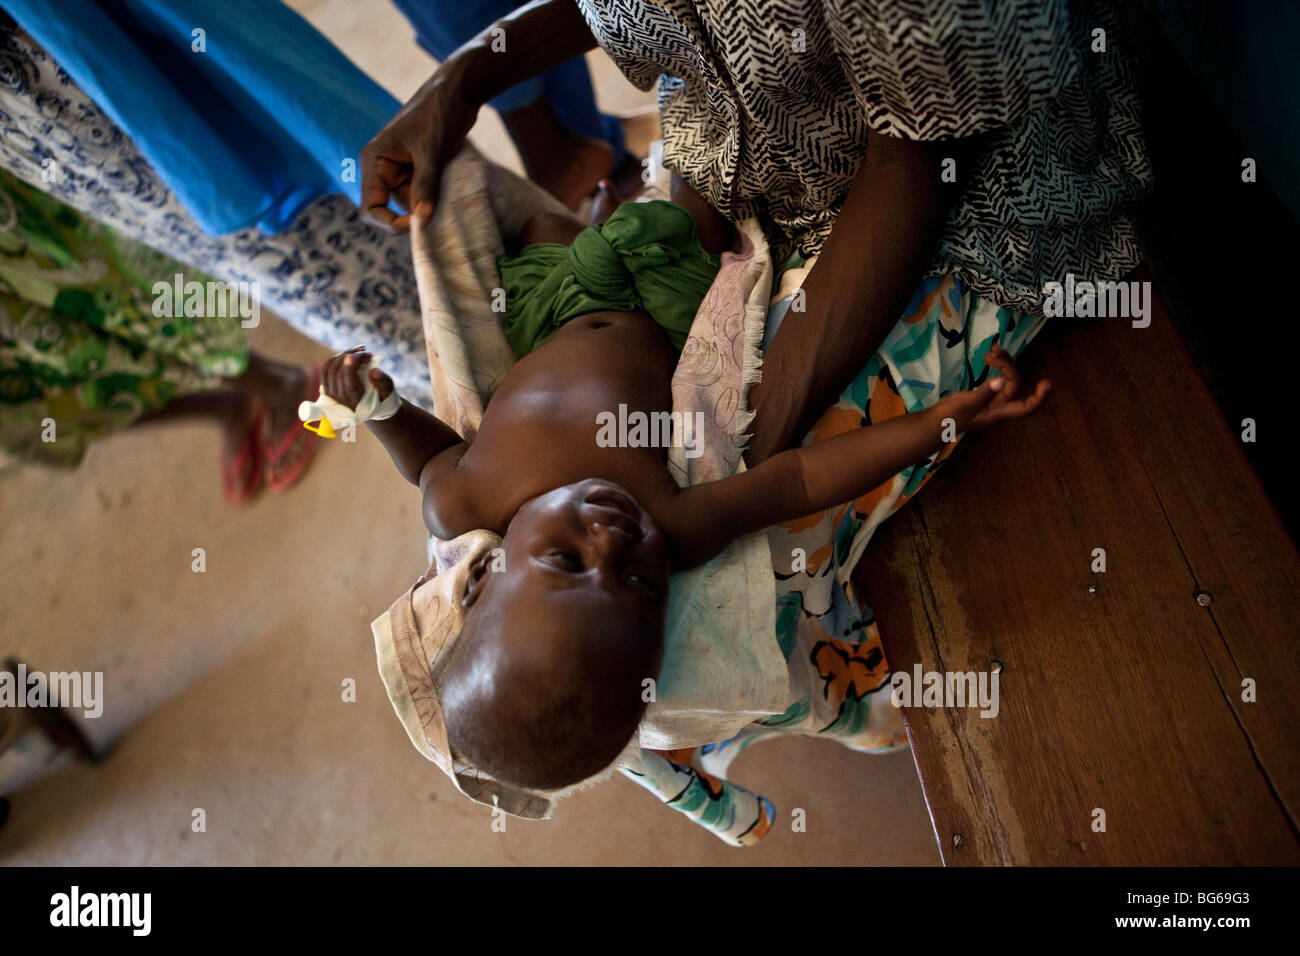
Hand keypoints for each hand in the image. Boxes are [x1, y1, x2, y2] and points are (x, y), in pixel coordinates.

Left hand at [322, 346, 394, 409]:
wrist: (373, 406)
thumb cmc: (382, 398)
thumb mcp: (388, 393)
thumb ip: (384, 384)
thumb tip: (374, 370)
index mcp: (357, 403)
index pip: (349, 384)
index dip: (352, 366)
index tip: (364, 353)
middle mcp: (342, 400)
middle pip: (338, 373)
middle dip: (350, 356)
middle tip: (364, 350)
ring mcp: (332, 395)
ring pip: (331, 369)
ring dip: (343, 355)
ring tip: (358, 350)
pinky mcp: (328, 388)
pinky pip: (326, 369)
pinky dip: (336, 358)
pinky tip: (348, 354)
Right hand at [359, 68, 477, 233]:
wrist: (459, 91)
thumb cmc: (439, 114)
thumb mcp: (432, 151)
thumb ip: (425, 186)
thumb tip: (421, 220)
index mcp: (375, 160)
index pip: (370, 207)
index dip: (389, 222)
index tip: (416, 225)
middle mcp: (383, 167)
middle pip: (393, 208)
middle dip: (414, 213)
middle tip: (440, 211)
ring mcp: (401, 169)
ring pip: (411, 203)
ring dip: (429, 205)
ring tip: (448, 192)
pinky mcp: (418, 169)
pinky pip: (423, 194)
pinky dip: (436, 197)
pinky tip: (450, 190)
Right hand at [935, 343, 1049, 431]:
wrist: (933, 423)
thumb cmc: (949, 417)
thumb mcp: (965, 404)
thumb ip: (982, 393)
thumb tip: (999, 381)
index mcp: (998, 412)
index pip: (1026, 407)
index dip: (1039, 398)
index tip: (1046, 383)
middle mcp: (998, 406)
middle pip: (1014, 384)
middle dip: (1008, 365)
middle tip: (992, 352)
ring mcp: (990, 400)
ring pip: (1006, 379)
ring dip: (1003, 363)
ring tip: (991, 350)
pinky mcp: (982, 395)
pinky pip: (996, 378)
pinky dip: (995, 367)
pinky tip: (989, 358)